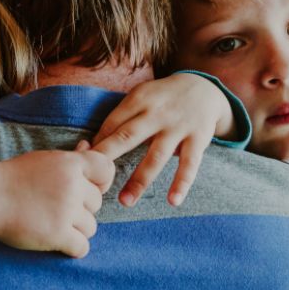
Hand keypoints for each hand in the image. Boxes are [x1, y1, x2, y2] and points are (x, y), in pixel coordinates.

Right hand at [0, 148, 114, 257]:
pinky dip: (72, 248)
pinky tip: (56, 240)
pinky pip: (82, 247)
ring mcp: (66, 210)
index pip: (107, 170)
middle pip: (98, 203)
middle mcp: (72, 185)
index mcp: (70, 164)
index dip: (101, 182)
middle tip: (57, 208)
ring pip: (92, 227)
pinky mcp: (57, 234)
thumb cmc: (14, 177)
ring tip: (53, 223)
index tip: (88, 189)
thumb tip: (87, 145)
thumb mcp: (43, 159)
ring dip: (76, 229)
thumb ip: (70, 157)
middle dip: (82, 208)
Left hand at [90, 73, 233, 207]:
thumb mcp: (142, 96)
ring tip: (125, 201)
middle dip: (108, 158)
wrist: (204, 88)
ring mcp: (178, 127)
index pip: (112, 124)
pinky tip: (173, 201)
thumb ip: (122, 117)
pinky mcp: (198, 139)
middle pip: (128, 136)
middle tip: (93, 181)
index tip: (84, 164)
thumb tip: (93, 145)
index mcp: (139, 99)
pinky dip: (182, 183)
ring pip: (156, 156)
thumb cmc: (162, 98)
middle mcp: (157, 113)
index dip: (97, 144)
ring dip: (140, 180)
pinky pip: (189, 165)